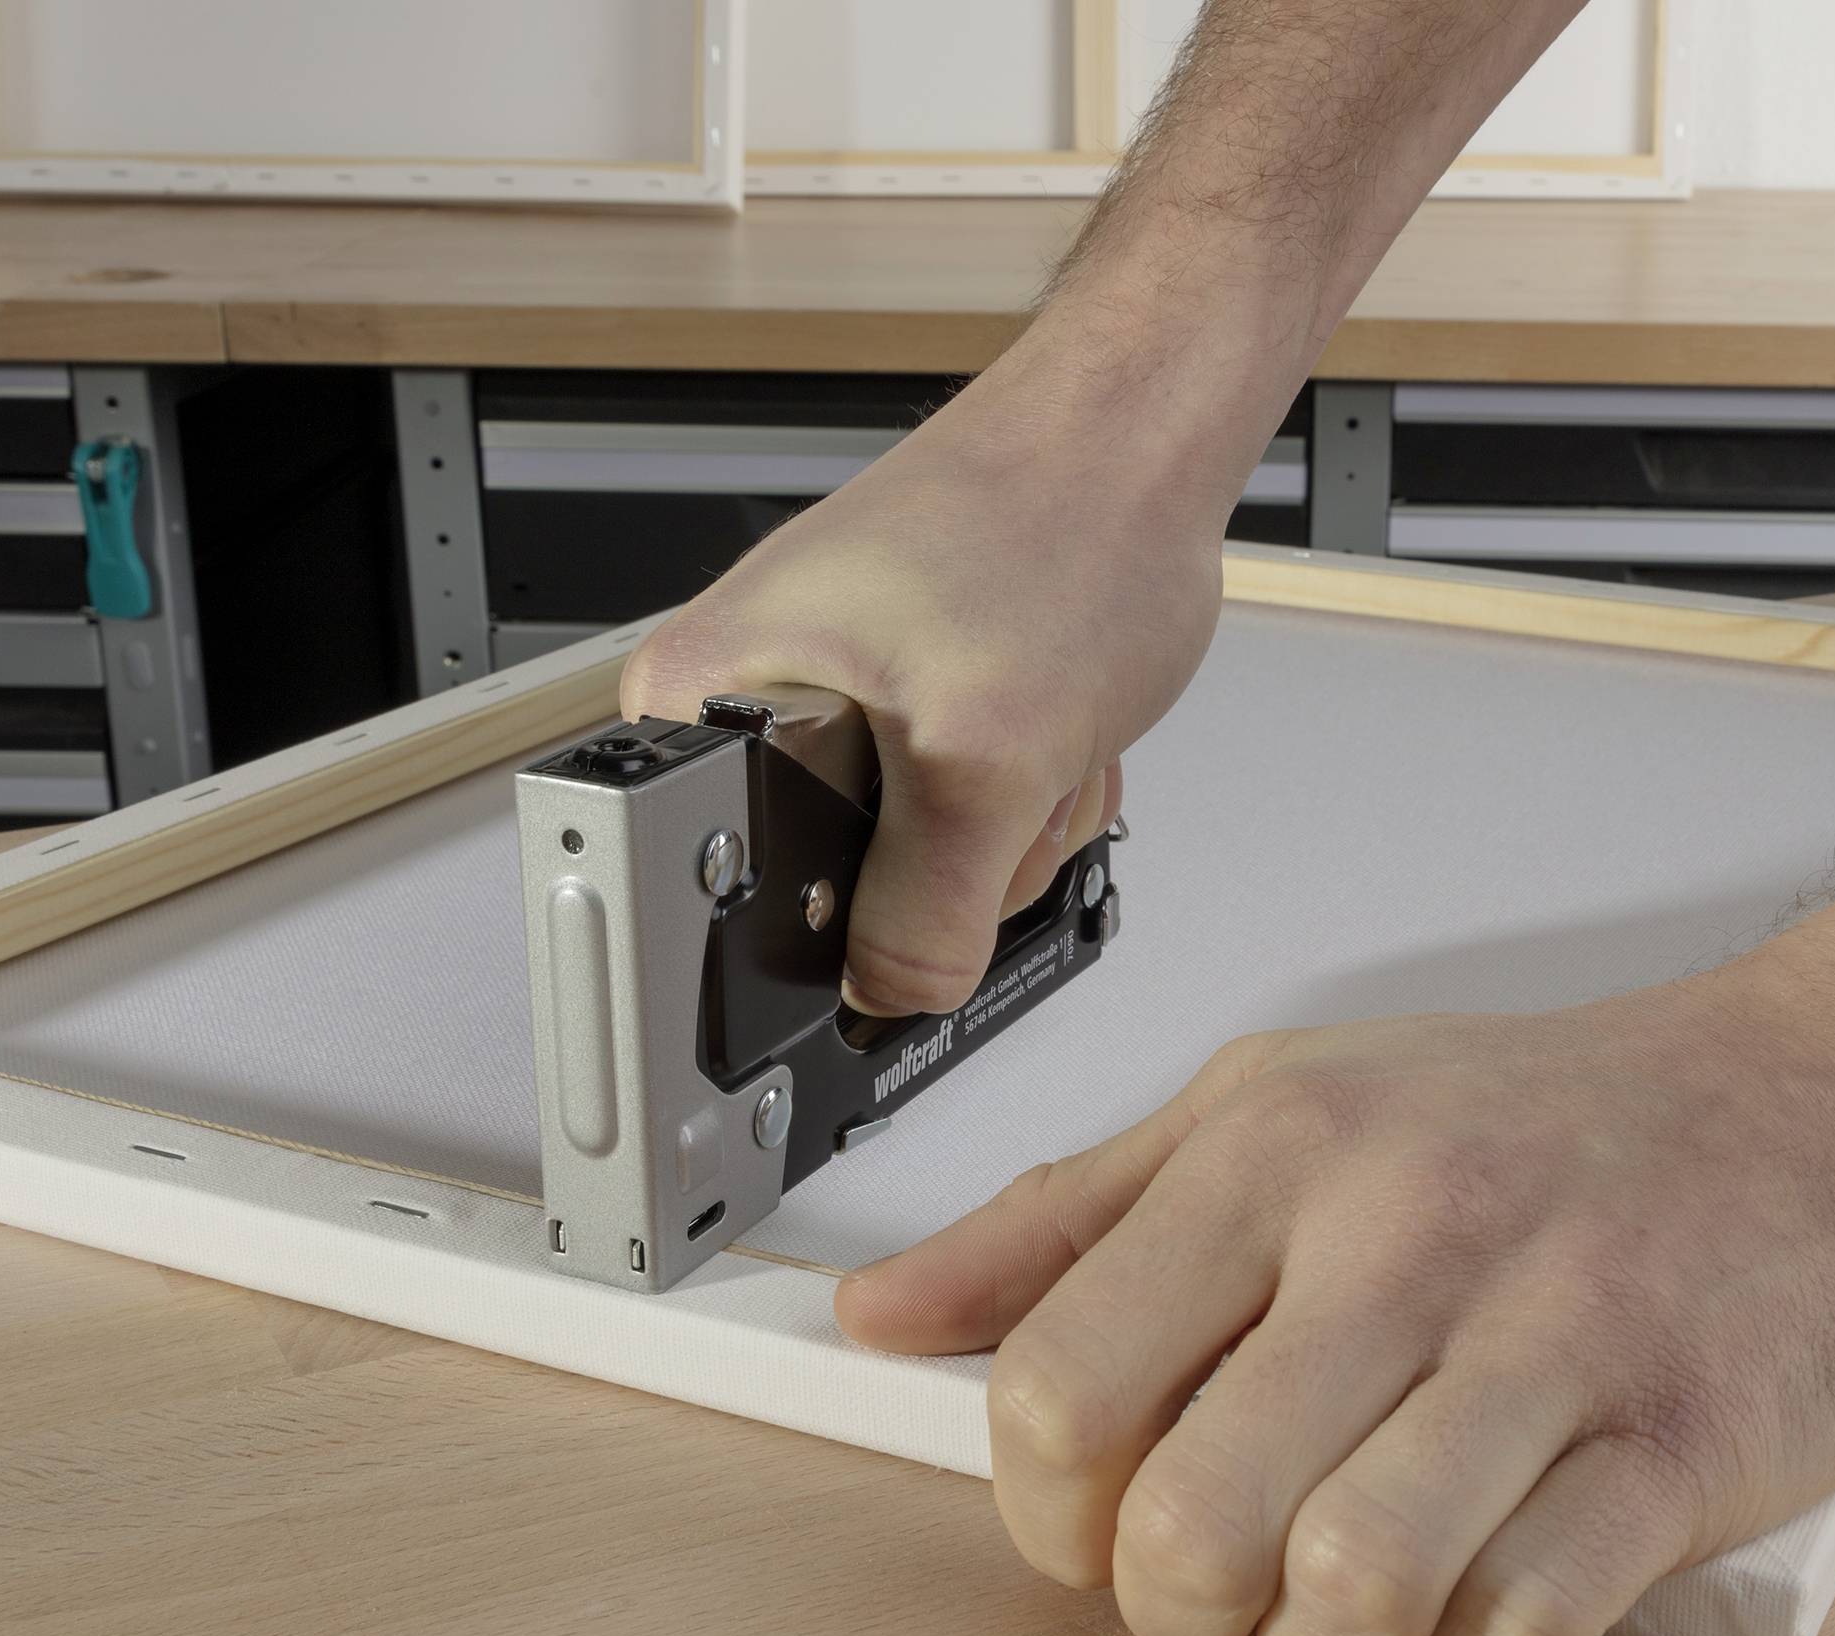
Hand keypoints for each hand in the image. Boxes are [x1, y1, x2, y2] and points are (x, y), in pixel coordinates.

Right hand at [619, 347, 1242, 1015]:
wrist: (1134, 439)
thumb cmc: (1054, 522)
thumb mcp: (984, 757)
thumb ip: (922, 911)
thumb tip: (885, 997)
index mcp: (700, 702)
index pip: (707, 893)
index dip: (817, 929)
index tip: (894, 888)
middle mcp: (746, 704)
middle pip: (831, 897)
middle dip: (957, 862)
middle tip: (995, 764)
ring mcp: (830, 711)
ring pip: (916, 872)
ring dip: (1009, 824)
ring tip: (1030, 719)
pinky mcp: (903, 714)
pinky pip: (961, 827)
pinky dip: (1026, 792)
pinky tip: (1047, 719)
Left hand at [834, 958, 1834, 1635]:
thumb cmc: (1546, 1118)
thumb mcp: (1276, 1106)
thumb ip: (1066, 1216)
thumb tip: (885, 1318)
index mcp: (1276, 1148)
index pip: (1060, 1382)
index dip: (1042, 1511)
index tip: (1089, 1524)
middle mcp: (1402, 1232)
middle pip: (1188, 1518)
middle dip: (1175, 1612)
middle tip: (1215, 1596)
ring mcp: (1550, 1339)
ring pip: (1345, 1590)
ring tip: (1336, 1624)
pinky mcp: (1681, 1445)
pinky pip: (1519, 1632)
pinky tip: (1463, 1629)